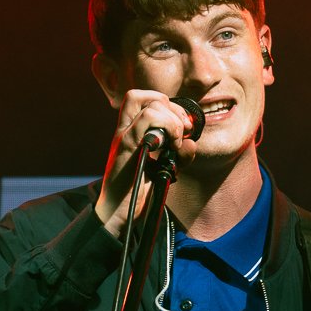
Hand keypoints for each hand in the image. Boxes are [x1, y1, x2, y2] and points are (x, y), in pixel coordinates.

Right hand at [96, 88, 198, 236]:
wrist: (117, 214)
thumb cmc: (137, 193)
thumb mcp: (165, 169)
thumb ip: (179, 155)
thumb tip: (192, 142)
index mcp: (131, 133)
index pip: (144, 100)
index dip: (168, 106)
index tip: (183, 127)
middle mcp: (124, 131)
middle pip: (144, 96)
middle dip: (172, 109)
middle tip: (184, 131)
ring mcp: (124, 137)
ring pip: (148, 105)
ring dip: (172, 120)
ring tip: (176, 141)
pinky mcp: (125, 147)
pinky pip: (146, 120)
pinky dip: (167, 127)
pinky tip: (171, 147)